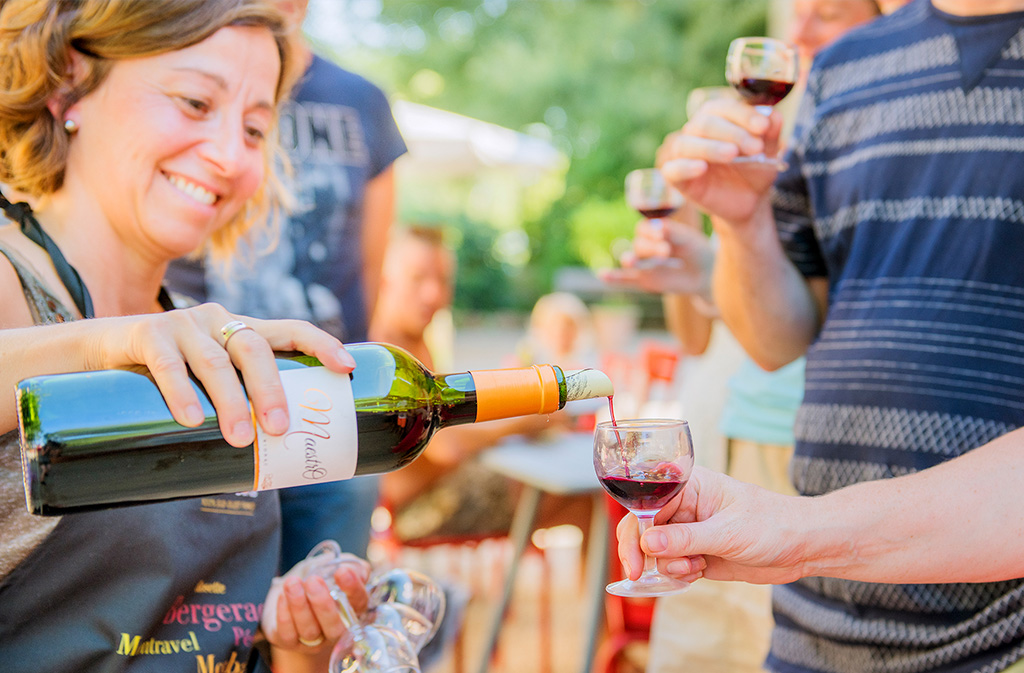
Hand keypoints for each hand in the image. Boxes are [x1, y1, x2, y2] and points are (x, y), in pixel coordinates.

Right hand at [90, 303, 356, 445]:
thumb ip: (239, 405)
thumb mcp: (210, 384)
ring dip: (231, 402)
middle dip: (271, 389)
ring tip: (240, 439)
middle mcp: (218, 321)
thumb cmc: (170, 379)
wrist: (99, 354)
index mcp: (243, 331)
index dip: (322, 344)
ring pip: (216, 362)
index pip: (292, 329)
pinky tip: (190, 419)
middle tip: (280, 429)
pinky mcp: (147, 333)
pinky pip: (168, 364)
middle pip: (255, 349)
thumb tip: (277, 464)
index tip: (347, 368)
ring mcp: (183, 324)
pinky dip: (181, 393)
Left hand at [261, 553, 370, 654]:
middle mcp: (336, 630)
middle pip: (335, 628)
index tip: (341, 571)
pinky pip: (288, 635)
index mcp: (353, 609)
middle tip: (313, 581)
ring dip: (300, 606)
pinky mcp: (290, 642)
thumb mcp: (337, 565)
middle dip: (323, 604)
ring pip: (310, 631)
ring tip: (292, 583)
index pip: (359, 603)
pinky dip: (285, 615)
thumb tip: (355, 572)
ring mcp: (314, 641)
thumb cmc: (319, 576)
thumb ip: (352, 566)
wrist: (292, 586)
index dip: (352, 589)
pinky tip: (283, 596)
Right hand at [600, 213, 714, 295]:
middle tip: (666, 253)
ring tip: (630, 261)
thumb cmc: (696, 251)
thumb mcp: (688, 239)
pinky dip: (614, 278)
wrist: (704, 274)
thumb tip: (658, 226)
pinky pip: (626, 280)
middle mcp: (645, 247)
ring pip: (632, 261)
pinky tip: (602, 275)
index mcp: (654, 232)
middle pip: (639, 246)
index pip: (644, 229)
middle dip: (651, 249)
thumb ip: (673, 232)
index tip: (661, 234)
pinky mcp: (644, 280)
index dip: (650, 231)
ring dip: (630, 260)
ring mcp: (643, 265)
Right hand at [615, 466, 808, 584]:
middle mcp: (684, 506)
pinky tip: (700, 572)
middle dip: (643, 553)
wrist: (803, 547)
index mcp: (688, 486)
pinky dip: (678, 574)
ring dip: (669, 565)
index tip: (635, 558)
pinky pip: (671, 565)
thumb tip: (647, 542)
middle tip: (641, 574)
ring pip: (656, 551)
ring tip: (696, 567)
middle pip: (643, 528)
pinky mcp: (696, 553)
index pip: (647, 504)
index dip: (635, 530)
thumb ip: (686, 539)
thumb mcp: (728, 533)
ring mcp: (689, 531)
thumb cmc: (772, 525)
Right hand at [656, 98, 783, 225]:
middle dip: (733, 133)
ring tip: (732, 154)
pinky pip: (672, 169)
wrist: (749, 201)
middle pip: (705, 123)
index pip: (724, 107)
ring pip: (687, 143)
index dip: (743, 114)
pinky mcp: (675, 177)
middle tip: (755, 148)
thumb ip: (770, 134)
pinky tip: (702, 167)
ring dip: (711, 147)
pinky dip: (686, 166)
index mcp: (717, 118)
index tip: (763, 126)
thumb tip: (773, 115)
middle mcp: (696, 132)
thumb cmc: (754, 170)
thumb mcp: (768, 152)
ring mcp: (683, 154)